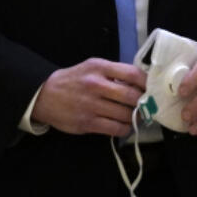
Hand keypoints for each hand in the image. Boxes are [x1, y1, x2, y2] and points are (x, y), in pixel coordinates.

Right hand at [30, 58, 145, 136]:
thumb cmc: (74, 79)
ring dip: (136, 117)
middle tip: (148, 105)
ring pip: (125, 114)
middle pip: (131, 96)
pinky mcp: (87, 123)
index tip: (151, 88)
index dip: (146, 82)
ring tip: (138, 116)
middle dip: (144, 102)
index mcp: (99, 68)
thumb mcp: (92, 67)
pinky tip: (125, 125)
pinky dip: (125, 128)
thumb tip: (139, 82)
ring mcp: (91, 106)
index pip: (132, 74)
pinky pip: (115, 129)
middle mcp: (96, 85)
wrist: (45, 95)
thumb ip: (114, 72)